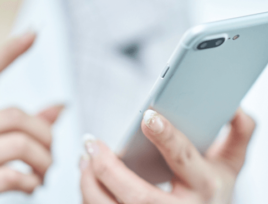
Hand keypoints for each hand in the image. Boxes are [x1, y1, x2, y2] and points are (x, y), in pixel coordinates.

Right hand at [0, 32, 63, 192]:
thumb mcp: (1, 139)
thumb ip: (28, 123)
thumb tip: (62, 106)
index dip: (10, 51)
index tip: (34, 34)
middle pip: (17, 116)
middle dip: (45, 136)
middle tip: (52, 154)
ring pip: (21, 144)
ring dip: (43, 162)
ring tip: (43, 173)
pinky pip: (14, 175)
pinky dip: (31, 182)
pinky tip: (30, 185)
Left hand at [80, 109, 254, 203]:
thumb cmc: (214, 190)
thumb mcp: (233, 162)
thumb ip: (240, 132)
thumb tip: (235, 107)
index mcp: (205, 186)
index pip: (183, 158)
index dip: (166, 136)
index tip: (148, 115)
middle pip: (138, 196)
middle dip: (108, 169)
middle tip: (91, 144)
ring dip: (91, 185)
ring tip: (84, 159)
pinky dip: (92, 197)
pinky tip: (88, 178)